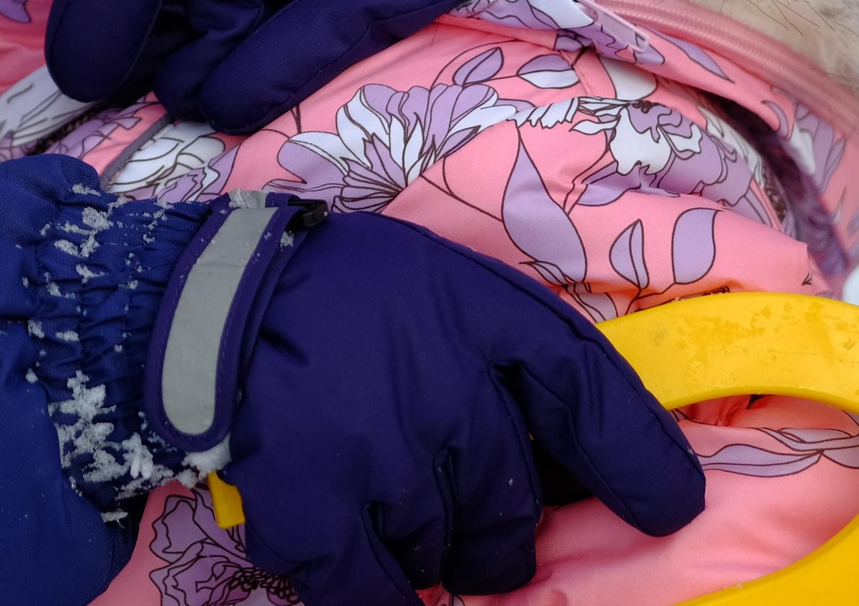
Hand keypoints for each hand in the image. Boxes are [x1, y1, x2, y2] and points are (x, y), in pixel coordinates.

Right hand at [223, 209, 703, 602]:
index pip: (590, 395)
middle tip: (439, 497)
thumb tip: (588, 464)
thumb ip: (504, 351)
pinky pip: (375, 595)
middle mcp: (443, 388)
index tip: (665, 509)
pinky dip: (373, 593)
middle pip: (510, 509)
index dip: (638, 464)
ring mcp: (380, 455)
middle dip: (489, 526)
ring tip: (366, 494)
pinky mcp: (315, 511)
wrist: (193, 306)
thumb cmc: (327, 296)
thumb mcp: (431, 284)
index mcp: (475, 315)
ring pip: (447, 556)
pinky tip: (352, 557)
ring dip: (420, 546)